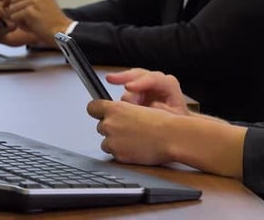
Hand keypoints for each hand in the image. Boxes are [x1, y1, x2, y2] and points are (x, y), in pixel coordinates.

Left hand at [3, 0, 72, 46]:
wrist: (62, 32)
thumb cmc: (51, 21)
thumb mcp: (41, 2)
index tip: (8, 6)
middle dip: (16, 10)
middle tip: (29, 19)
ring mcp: (34, 0)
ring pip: (12, 8)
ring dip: (18, 18)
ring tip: (31, 23)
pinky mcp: (30, 11)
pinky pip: (14, 17)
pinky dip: (20, 25)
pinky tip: (31, 27)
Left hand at [87, 99, 246, 177]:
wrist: (171, 137)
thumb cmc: (161, 121)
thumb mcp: (138, 108)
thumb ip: (121, 110)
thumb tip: (111, 112)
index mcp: (115, 108)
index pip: (92, 108)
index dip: (97, 111)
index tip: (100, 113)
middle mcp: (110, 124)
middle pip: (100, 126)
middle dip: (111, 129)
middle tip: (128, 130)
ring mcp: (113, 141)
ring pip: (106, 142)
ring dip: (116, 142)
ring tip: (134, 140)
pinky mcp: (119, 155)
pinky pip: (115, 154)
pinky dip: (123, 153)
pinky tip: (136, 148)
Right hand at [106, 68, 189, 114]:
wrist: (175, 124)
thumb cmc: (176, 119)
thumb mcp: (174, 117)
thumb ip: (164, 110)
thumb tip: (152, 105)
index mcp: (168, 84)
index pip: (154, 78)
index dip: (140, 82)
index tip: (129, 87)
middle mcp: (156, 81)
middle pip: (138, 73)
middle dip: (124, 76)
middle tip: (110, 79)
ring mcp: (145, 84)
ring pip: (130, 79)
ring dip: (121, 87)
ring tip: (117, 99)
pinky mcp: (136, 90)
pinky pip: (124, 86)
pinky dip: (118, 91)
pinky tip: (112, 99)